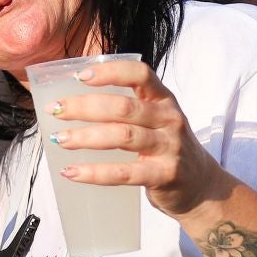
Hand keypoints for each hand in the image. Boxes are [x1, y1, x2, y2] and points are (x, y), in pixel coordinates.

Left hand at [45, 58, 230, 219]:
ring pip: (122, 136)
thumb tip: (72, 103)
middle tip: (56, 110)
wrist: (201, 185)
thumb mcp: (155, 120)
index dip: (111, 72)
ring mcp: (169, 147)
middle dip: (84, 106)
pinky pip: (124, 173)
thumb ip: (126, 109)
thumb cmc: (166, 147)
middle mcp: (168, 119)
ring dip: (85, 137)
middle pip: (123, 107)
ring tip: (59, 139)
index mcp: (163, 99)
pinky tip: (72, 172)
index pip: (140, 74)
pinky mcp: (164, 174)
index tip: (81, 75)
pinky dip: (94, 173)